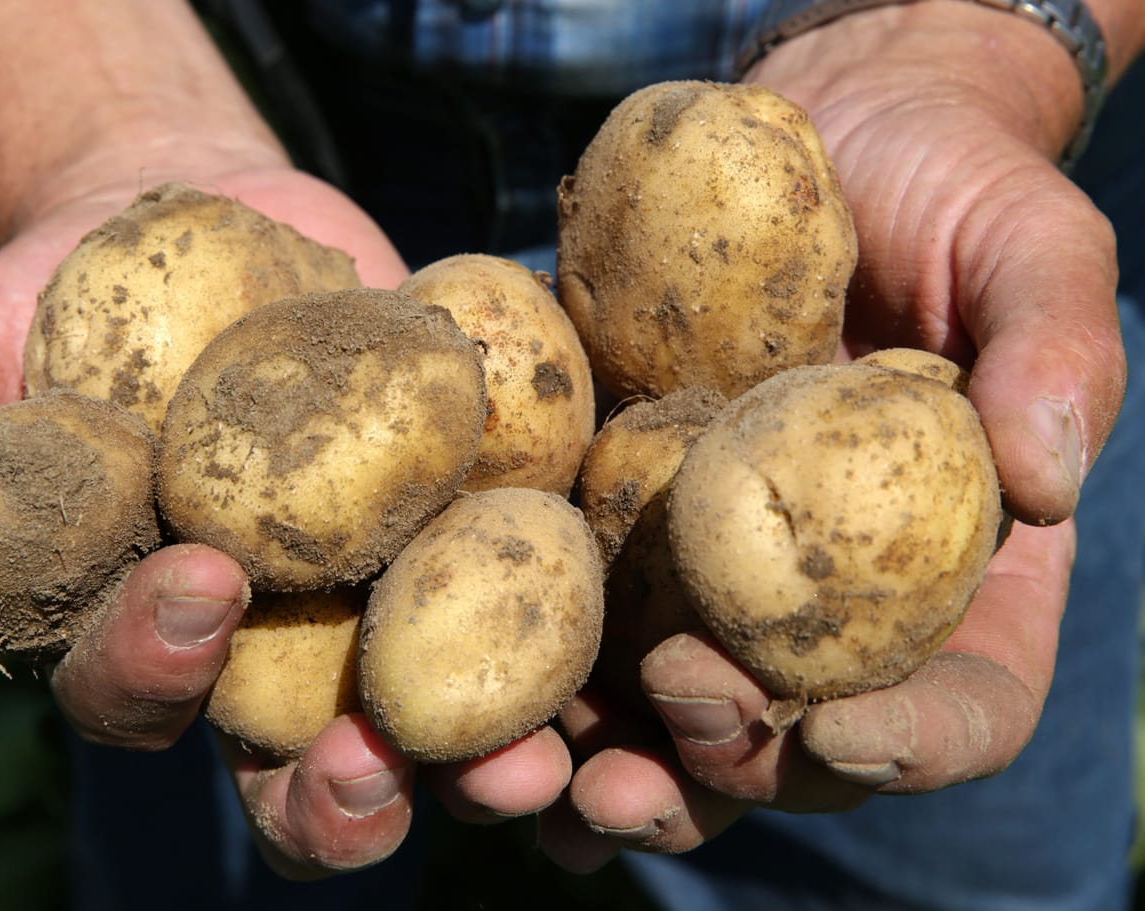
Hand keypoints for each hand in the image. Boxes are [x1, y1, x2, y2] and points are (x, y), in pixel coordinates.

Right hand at [0, 147, 575, 874]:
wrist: (196, 230)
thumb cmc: (55, 299)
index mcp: (133, 631)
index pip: (135, 690)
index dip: (157, 664)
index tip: (195, 586)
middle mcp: (262, 650)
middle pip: (297, 762)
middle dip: (340, 789)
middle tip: (379, 768)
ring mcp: (371, 600)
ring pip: (427, 717)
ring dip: (480, 759)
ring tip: (535, 762)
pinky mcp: (459, 534)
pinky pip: (518, 603)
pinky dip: (570, 639)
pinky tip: (619, 649)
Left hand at [539, 2, 1125, 868]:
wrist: (819, 132)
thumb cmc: (948, 186)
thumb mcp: (1028, 245)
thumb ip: (1056, 351)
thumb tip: (1048, 481)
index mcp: (955, 570)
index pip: (964, 702)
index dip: (915, 744)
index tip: (841, 734)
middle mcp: (827, 593)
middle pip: (789, 734)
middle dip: (718, 769)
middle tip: (648, 770)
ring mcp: (713, 562)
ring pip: (666, 701)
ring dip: (608, 758)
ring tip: (545, 789)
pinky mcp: (618, 507)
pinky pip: (575, 597)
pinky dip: (527, 654)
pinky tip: (473, 690)